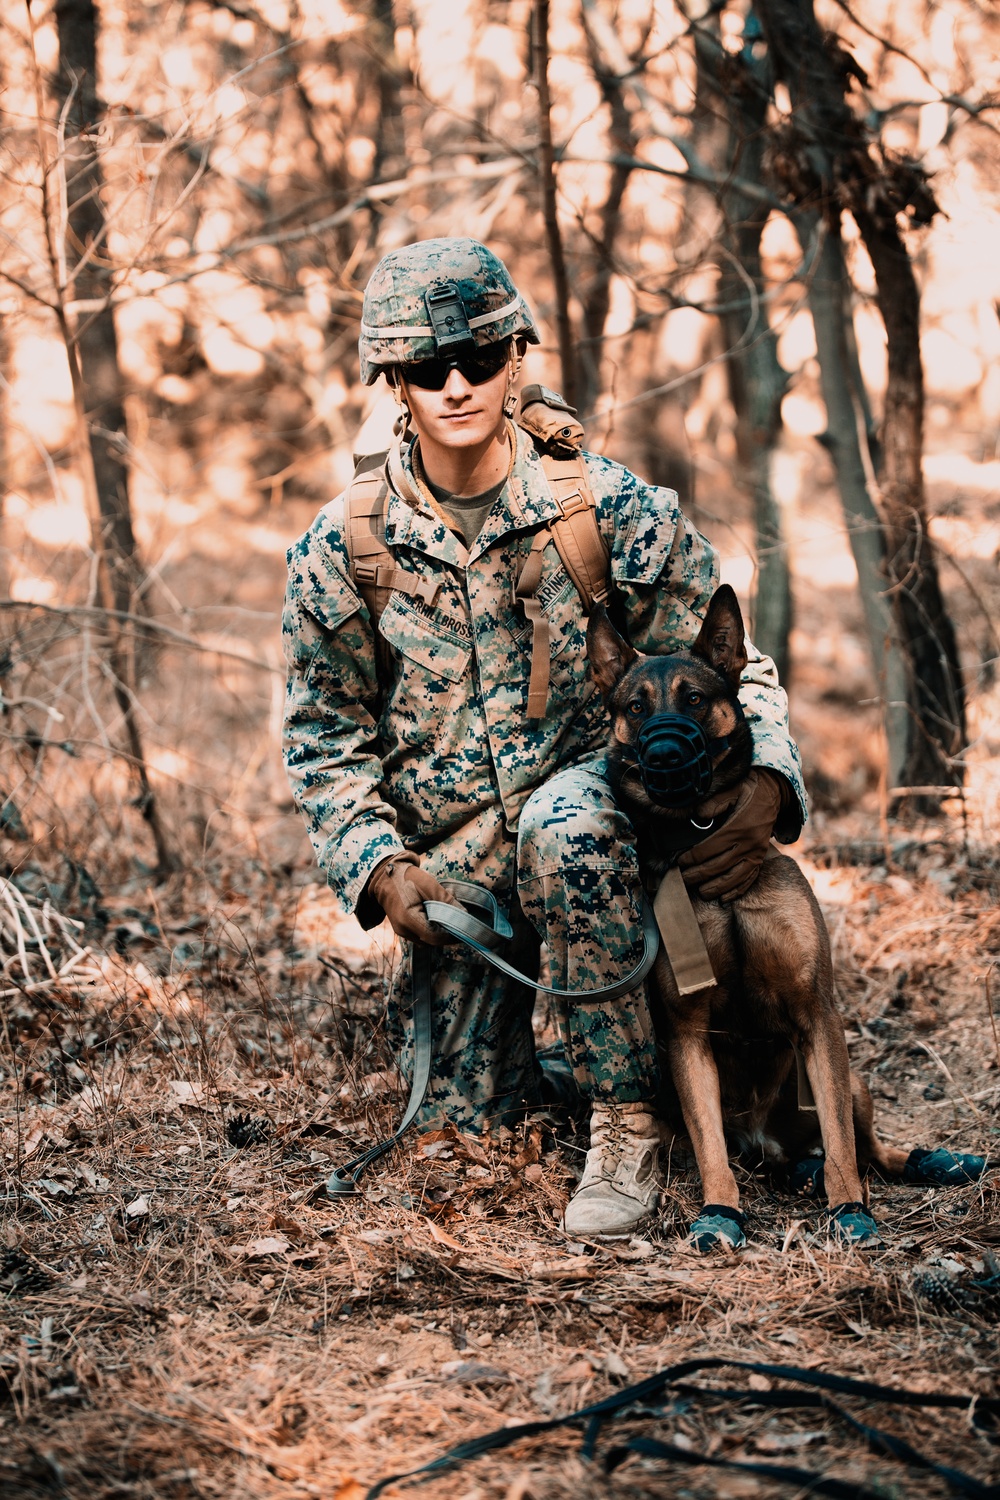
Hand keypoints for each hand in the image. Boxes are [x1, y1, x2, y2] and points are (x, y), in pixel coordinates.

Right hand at [366, 854, 458, 944]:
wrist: (385, 876)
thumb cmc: (408, 878)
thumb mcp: (429, 885)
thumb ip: (446, 901)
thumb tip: (464, 915)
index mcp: (408, 919)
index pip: (435, 937)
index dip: (452, 935)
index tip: (465, 925)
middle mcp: (404, 930)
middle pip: (433, 940)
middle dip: (448, 930)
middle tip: (458, 915)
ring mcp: (402, 932)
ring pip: (428, 939)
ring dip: (440, 929)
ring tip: (445, 911)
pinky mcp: (403, 929)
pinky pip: (422, 935)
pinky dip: (432, 927)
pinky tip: (435, 913)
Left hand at [678, 770, 782, 901]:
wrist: (774, 792)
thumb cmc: (748, 791)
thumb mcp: (731, 790)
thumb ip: (714, 803)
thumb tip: (698, 816)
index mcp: (738, 827)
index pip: (709, 848)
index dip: (692, 857)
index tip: (680, 862)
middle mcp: (749, 843)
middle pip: (719, 866)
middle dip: (699, 875)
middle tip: (683, 880)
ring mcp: (756, 853)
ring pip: (734, 877)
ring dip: (716, 888)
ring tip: (701, 893)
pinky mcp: (760, 858)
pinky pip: (749, 878)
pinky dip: (737, 890)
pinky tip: (725, 898)